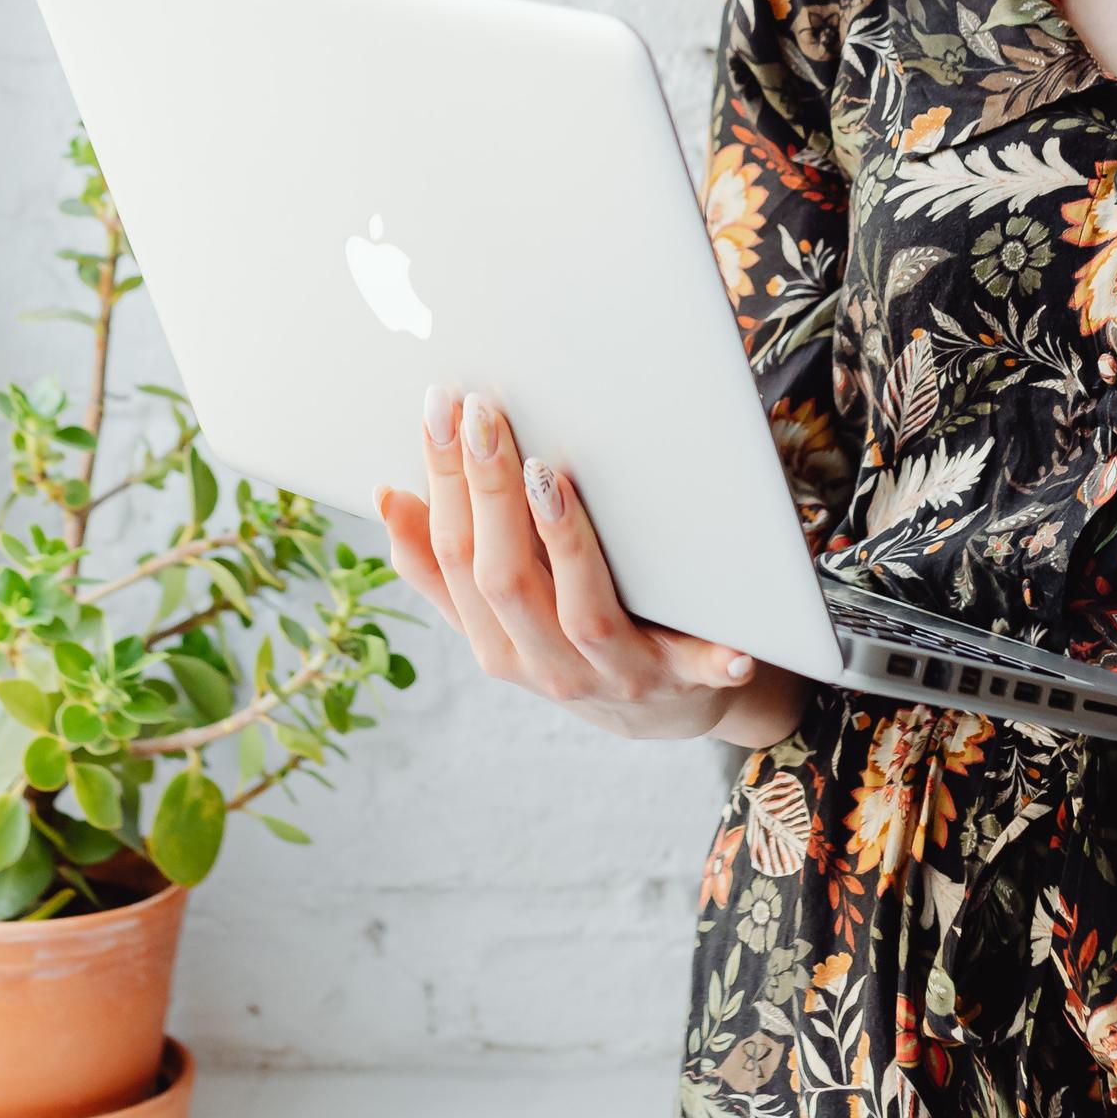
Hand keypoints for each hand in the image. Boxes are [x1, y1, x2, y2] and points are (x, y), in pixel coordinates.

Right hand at [375, 386, 799, 746]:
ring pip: (579, 614)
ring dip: (562, 543)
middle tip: (482, 411)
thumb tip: (387, 496)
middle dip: (487, 490)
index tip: (438, 409)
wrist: (670, 708)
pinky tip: (729, 641)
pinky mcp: (681, 682)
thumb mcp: (503, 611)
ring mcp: (614, 676)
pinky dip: (710, 658)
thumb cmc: (577, 635)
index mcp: (494, 642)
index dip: (440, 482)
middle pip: (502, 578)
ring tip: (549, 476)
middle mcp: (546, 665)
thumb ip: (443, 566)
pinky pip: (695, 670)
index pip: (451, 556)